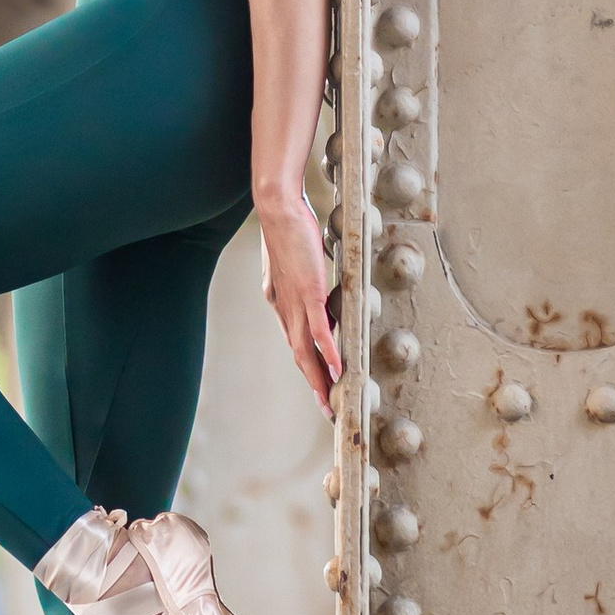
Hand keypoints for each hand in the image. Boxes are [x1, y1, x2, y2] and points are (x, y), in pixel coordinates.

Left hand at [255, 187, 340, 414]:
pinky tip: (339, 371)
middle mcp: (283, 307)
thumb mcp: (293, 258)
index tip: (317, 383)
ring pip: (306, 350)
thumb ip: (302, 276)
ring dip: (319, 378)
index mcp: (278, 300)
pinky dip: (329, 353)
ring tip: (330, 401)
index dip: (306, 363)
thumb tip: (315, 286)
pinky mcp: (308, 292)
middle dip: (312, 383)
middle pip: (298, 355)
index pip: (293, 340)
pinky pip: (319, 330)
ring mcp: (294, 301)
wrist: (276, 207)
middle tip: (325, 407)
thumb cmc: (286, 225)